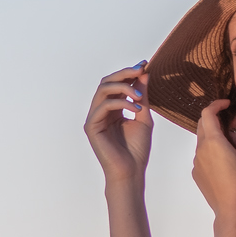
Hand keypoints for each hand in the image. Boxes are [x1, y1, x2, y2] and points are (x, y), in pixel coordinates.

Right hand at [84, 62, 151, 182]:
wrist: (131, 172)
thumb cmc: (137, 150)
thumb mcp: (143, 117)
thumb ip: (142, 96)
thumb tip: (144, 73)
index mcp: (112, 109)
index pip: (116, 84)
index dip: (129, 73)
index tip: (144, 64)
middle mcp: (100, 111)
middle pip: (106, 82)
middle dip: (124, 73)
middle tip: (140, 70)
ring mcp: (94, 118)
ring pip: (103, 90)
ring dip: (123, 87)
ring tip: (139, 95)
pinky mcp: (91, 126)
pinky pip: (103, 105)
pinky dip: (120, 102)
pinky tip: (135, 109)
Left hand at [191, 99, 235, 222]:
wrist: (229, 209)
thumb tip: (234, 135)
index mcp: (213, 142)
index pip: (207, 113)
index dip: (216, 104)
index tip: (227, 104)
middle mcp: (201, 150)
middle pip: (202, 125)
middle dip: (216, 119)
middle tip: (232, 124)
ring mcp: (196, 162)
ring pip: (202, 140)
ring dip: (214, 136)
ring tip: (231, 144)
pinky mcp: (196, 172)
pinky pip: (202, 155)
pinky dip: (211, 150)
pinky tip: (225, 161)